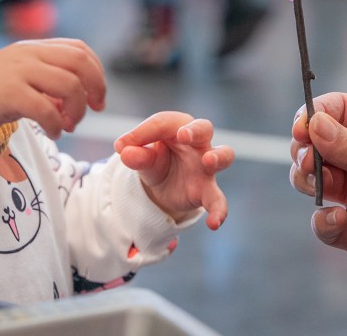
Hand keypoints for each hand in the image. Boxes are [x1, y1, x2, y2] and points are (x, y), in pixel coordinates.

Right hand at [0, 39, 105, 139]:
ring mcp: (19, 72)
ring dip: (77, 110)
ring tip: (67, 125)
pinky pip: (48, 110)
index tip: (97, 96)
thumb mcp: (19, 78)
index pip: (79, 49)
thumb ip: (47, 80)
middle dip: (96, 87)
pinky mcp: (10, 94)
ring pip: (69, 85)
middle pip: (80, 62)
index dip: (96, 71)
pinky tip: (52, 133)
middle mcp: (28, 54)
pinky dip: (57, 125)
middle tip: (95, 110)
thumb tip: (79, 98)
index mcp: (32, 48)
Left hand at [115, 112, 232, 229]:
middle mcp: (197, 143)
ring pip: (224, 155)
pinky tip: (214, 223)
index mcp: (177, 127)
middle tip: (184, 135)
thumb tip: (123, 150)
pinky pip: (218, 199)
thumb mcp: (143, 158)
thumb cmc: (156, 160)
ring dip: (218, 157)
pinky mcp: (207, 190)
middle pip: (204, 128)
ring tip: (209, 161)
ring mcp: (206, 166)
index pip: (165, 123)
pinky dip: (219, 210)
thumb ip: (136, 154)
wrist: (163, 186)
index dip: (144, 132)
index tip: (122, 145)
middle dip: (196, 130)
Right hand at [290, 93, 346, 330]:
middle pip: (319, 144)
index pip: (340, 110)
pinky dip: (323, 222)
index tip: (302, 129)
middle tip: (308, 161)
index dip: (316, 115)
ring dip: (307, 180)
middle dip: (305, 149)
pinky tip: (339, 221)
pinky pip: (325, 223)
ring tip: (320, 186)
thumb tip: (314, 124)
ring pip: (315, 180)